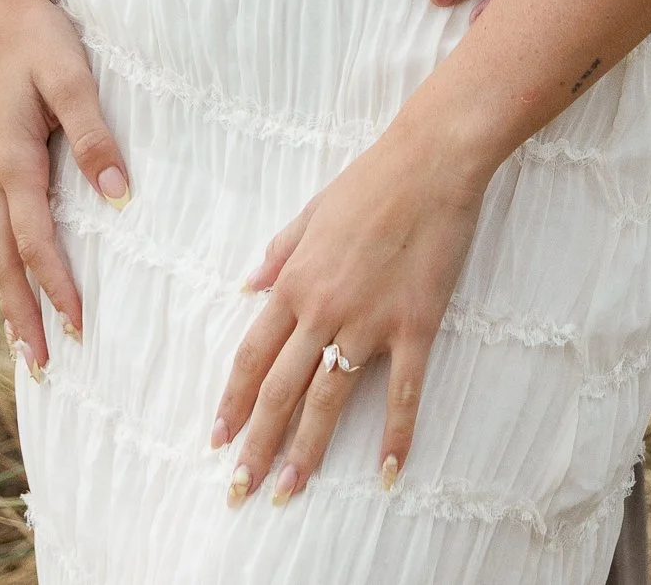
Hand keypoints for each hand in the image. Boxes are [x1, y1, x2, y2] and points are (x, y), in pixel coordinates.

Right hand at [0, 0, 129, 371]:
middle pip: (4, 262)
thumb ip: (94, 134)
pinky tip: (18, 280)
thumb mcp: (71, 77)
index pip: (36, 242)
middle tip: (39, 368)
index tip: (78, 329)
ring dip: (9, 298)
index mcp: (12, 162)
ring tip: (23, 344)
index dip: (56, 287)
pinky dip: (6, 264)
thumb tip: (117, 194)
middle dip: (21, 315)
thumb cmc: (39, 39)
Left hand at [213, 119, 488, 506]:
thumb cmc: (372, 179)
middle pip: (282, 388)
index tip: (219, 438)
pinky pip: (403, 391)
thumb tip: (248, 285)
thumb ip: (279, 252)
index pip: (254, 354)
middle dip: (258, 443)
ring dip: (307, 449)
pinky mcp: (414, 325)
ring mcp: (370, 321)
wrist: (431, 160)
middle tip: (241, 488)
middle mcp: (325, 307)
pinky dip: (396, 435)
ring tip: (289, 489)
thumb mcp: (313, 210)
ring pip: (328, 398)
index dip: (234, 400)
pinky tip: (388, 471)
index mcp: (296, 280)